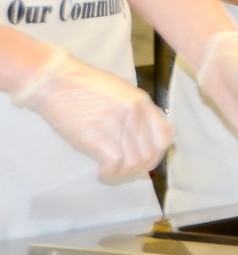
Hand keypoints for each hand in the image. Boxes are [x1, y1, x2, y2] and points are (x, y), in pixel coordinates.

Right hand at [11, 47, 172, 180]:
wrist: (55, 82)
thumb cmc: (85, 87)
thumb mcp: (122, 93)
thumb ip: (137, 112)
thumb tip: (144, 138)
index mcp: (142, 102)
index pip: (165, 136)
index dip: (156, 155)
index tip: (143, 162)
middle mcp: (135, 113)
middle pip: (149, 153)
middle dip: (137, 167)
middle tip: (121, 169)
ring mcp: (117, 124)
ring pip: (133, 161)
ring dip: (122, 172)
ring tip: (109, 169)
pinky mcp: (96, 135)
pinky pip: (115, 163)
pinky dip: (109, 172)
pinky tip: (101, 170)